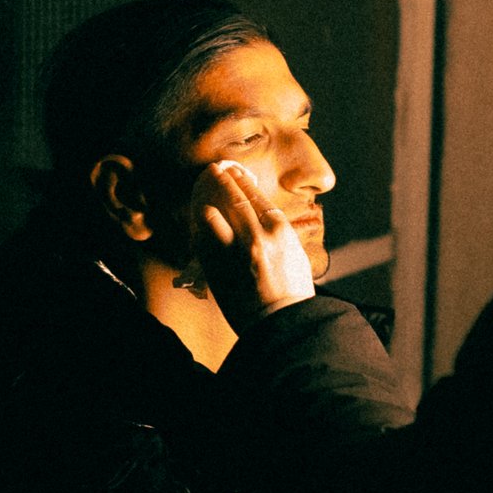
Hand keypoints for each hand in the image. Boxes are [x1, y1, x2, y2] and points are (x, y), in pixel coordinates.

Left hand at [192, 160, 315, 325]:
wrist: (281, 323)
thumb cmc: (292, 291)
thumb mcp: (295, 254)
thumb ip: (277, 233)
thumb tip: (262, 215)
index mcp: (280, 231)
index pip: (257, 196)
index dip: (243, 180)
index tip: (235, 171)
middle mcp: (257, 236)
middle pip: (234, 199)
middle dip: (223, 181)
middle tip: (214, 170)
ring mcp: (234, 252)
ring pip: (213, 216)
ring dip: (206, 202)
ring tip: (203, 193)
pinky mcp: (218, 269)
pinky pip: (202, 240)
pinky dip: (200, 228)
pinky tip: (198, 219)